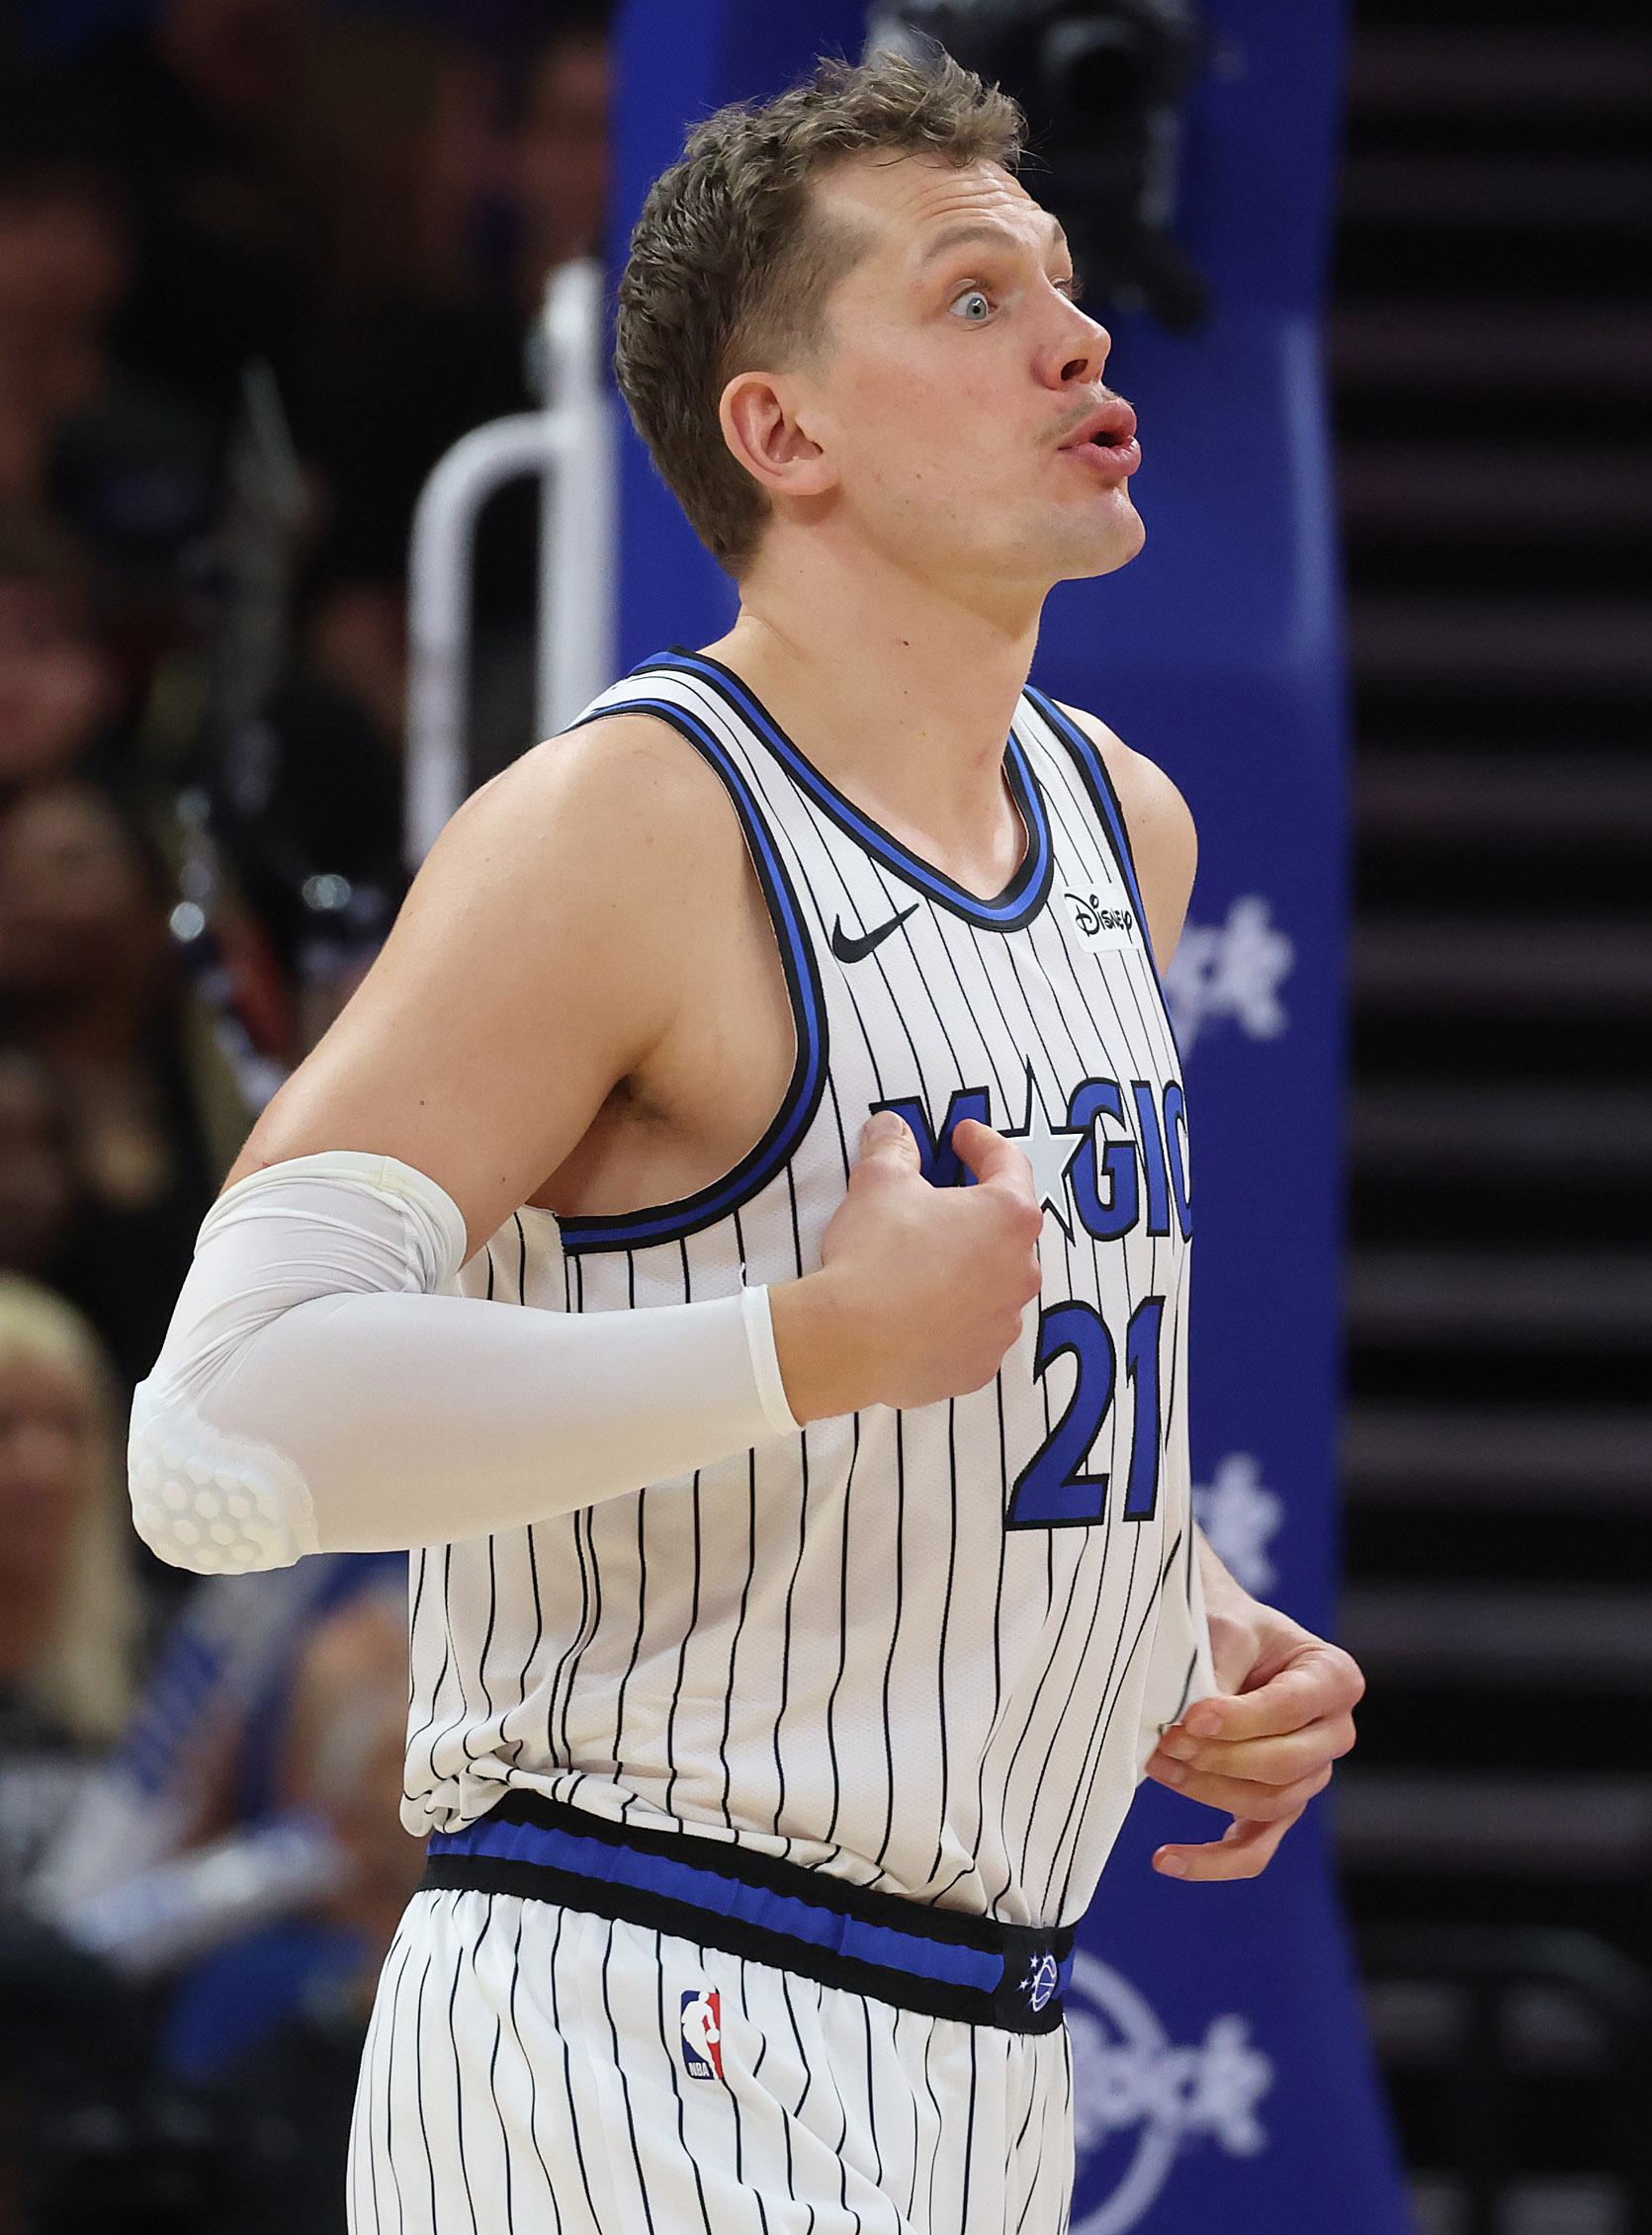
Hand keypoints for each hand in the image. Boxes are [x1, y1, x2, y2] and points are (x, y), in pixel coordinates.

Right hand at [770, 1112, 1042, 1419]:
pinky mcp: (981, 1364)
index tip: (962, 1137)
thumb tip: (891, 1128)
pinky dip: (954, 1316)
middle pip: (1007, 1229)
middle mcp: (1021, 1272)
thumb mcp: (879, 1182)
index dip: (983, 1143)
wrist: (851, 1342)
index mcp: (1008, 1217)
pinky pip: (974, 1330)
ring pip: (993, 1283)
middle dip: (975, 1212)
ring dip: (967, 1268)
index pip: (1009, 1164)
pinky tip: (920, 1311)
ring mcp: (1004, 1323)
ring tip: (925, 1262)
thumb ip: (893, 1147)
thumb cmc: (875, 1256)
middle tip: (938, 1203)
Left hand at [1145, 1538, 1363, 1881]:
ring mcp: (1310, 1775)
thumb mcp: (1226, 1629)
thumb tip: (1192, 1725)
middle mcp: (1334, 1732)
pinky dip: (1213, 1861)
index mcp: (1334, 1678)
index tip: (1190, 1719)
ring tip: (1157, 1765)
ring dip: (1208, 1792)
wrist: (1223, 1637)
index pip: (1291, 1709)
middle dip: (1220, 1758)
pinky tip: (1167, 1859)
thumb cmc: (1229, 1627)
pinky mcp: (1277, 1807)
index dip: (1240, 1719)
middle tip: (1167, 1741)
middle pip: (1285, 1765)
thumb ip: (1219, 1669)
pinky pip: (1254, 1849)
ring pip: (1268, 1804)